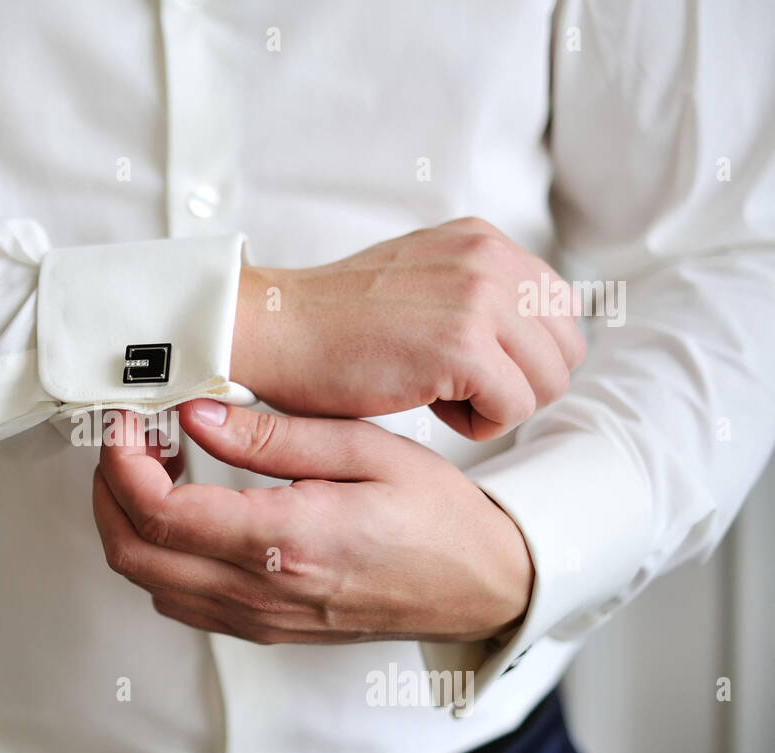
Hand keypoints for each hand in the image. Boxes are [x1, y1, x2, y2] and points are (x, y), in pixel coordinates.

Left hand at [93, 404, 533, 643]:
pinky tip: (190, 508)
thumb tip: (195, 413)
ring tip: (161, 465)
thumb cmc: (438, 515)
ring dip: (132, 522)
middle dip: (109, 489)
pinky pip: (181, 599)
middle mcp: (262, 592)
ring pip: (148, 581)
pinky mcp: (264, 628)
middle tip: (132, 437)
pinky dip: (161, 553)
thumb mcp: (367, 450)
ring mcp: (260, 619)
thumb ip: (274, 434)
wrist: (484, 586)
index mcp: (287, 541)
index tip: (129, 419)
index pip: (160, 513)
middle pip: (133, 554)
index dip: (122, 461)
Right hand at [231, 217, 583, 440]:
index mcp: (483, 241)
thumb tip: (528, 335)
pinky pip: (513, 409)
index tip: (463, 367)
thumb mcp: (418, 279)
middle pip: (566, 349)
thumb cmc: (331, 325)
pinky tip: (426, 406)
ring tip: (437, 395)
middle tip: (453, 388)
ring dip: (498, 405)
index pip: (559, 310)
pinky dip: (475, 425)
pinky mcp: (464, 346)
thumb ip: (474, 291)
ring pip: (549, 382)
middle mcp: (491, 259)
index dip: (518, 355)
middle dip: (519, 382)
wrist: (273, 330)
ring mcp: (480, 300)